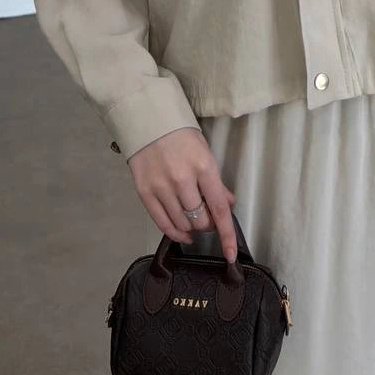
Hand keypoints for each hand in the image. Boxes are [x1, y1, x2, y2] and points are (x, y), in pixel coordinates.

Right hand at [127, 126, 238, 261]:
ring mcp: (162, 187)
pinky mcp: (144, 192)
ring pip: (182, 224)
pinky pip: (162, 223)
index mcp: (204, 166)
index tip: (230, 254)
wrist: (148, 120)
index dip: (226, 234)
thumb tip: (228, 204)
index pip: (219, 208)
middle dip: (208, 225)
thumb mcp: (205, 151)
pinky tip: (181, 233)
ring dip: (192, 229)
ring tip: (194, 224)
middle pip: (200, 220)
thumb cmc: (181, 134)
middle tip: (208, 219)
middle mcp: (183, 179)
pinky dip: (174, 232)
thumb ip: (216, 181)